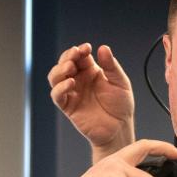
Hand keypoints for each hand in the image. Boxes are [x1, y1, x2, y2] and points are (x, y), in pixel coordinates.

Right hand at [48, 43, 135, 158]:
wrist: (119, 128)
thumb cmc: (120, 105)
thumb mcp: (120, 82)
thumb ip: (111, 66)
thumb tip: (103, 48)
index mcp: (91, 71)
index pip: (79, 56)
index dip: (80, 50)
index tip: (87, 47)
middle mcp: (79, 80)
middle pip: (64, 63)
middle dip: (67, 56)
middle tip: (75, 54)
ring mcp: (72, 93)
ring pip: (55, 77)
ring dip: (59, 70)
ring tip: (70, 67)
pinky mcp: (68, 106)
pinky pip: (57, 95)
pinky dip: (60, 88)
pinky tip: (70, 83)